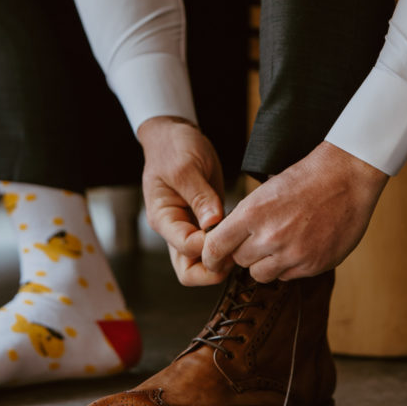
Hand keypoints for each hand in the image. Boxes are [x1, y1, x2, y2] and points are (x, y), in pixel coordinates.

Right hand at [138, 115, 230, 286]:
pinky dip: (227, 247)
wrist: (173, 135)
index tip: (228, 231)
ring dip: (222, 261)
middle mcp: (174, 228)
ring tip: (242, 244)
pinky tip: (243, 236)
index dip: (209, 246)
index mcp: (163, 218)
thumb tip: (214, 224)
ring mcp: (189, 227)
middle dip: (213, 269)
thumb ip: (200, 197)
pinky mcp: (204, 221)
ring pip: (202, 264)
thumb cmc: (174, 147)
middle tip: (237, 252)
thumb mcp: (186, 167)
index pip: (186, 247)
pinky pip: (214, 246)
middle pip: (189, 270)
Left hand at [201, 142, 387, 282]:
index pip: (216, 247)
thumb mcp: (264, 192)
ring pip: (261, 274)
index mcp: (252, 213)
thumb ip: (244, 219)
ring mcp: (293, 254)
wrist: (346, 177)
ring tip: (280, 243)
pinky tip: (300, 244)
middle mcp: (270, 237)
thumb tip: (225, 242)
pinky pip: (288, 277)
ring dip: (266, 263)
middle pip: (240, 261)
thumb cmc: (305, 179)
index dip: (212, 256)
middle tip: (260, 238)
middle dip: (245, 252)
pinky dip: (289, 265)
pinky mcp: (313, 265)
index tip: (214, 259)